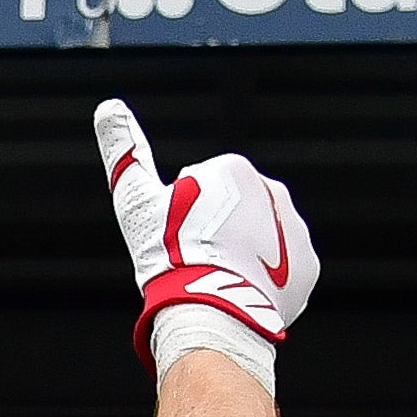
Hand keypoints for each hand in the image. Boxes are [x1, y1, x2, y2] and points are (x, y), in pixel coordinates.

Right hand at [95, 99, 315, 384]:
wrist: (209, 310)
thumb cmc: (169, 254)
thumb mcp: (138, 200)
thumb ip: (124, 152)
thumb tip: (108, 106)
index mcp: (234, 168)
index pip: (204, 191)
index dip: (185, 217)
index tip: (177, 238)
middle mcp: (274, 190)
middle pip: (237, 213)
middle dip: (220, 233)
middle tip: (197, 261)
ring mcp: (295, 229)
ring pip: (263, 240)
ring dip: (244, 255)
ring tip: (221, 280)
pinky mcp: (308, 266)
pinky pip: (287, 270)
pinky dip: (268, 280)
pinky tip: (244, 292)